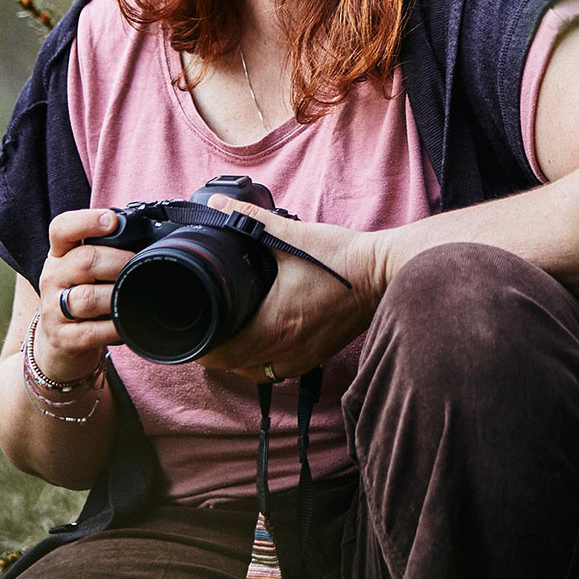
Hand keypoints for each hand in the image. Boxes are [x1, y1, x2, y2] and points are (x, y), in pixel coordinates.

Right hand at [35, 208, 134, 382]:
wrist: (58, 344)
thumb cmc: (82, 296)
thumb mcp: (86, 269)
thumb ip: (109, 250)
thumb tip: (155, 239)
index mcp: (61, 254)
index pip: (62, 228)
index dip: (86, 221)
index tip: (112, 221)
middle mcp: (53, 277)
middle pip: (84, 261)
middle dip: (119, 262)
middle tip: (139, 266)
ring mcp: (53, 309)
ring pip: (87, 298)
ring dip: (117, 296)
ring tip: (133, 296)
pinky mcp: (62, 338)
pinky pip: (91, 332)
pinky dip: (114, 327)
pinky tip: (126, 324)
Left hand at [196, 193, 387, 379]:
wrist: (384, 273)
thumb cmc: (342, 257)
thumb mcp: (293, 234)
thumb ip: (250, 219)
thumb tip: (218, 204)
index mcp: (275, 323)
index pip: (223, 353)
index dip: (202, 346)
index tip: (194, 329)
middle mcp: (287, 348)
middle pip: (234, 366)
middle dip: (215, 352)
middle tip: (205, 329)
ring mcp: (304, 356)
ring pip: (256, 374)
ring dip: (238, 360)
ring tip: (229, 337)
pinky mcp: (317, 356)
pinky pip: (279, 373)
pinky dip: (263, 363)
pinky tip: (262, 342)